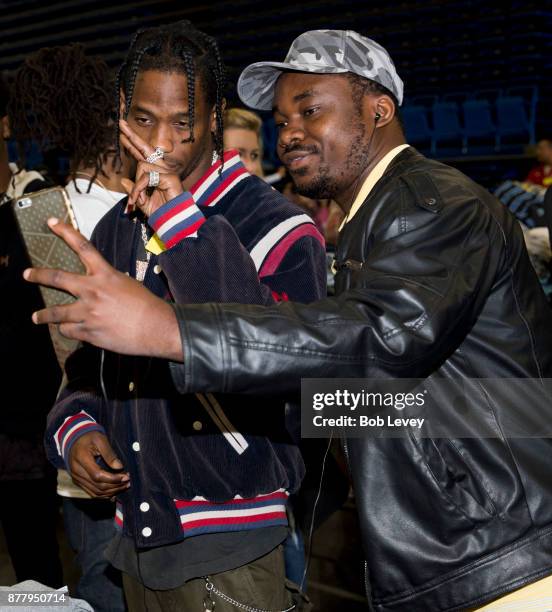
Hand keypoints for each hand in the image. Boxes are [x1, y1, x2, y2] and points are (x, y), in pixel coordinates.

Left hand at [23, 218, 182, 359]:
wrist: (156, 328)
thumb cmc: (147, 306)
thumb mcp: (128, 285)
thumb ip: (107, 284)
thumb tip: (95, 291)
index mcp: (105, 275)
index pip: (82, 247)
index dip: (65, 232)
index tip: (51, 222)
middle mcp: (93, 290)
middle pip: (57, 277)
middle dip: (38, 275)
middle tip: (27, 274)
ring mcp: (88, 312)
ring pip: (55, 312)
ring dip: (43, 315)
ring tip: (37, 317)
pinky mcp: (89, 331)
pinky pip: (68, 330)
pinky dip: (69, 330)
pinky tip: (72, 330)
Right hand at [69, 431, 129, 498]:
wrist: (75, 440)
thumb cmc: (89, 437)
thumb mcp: (100, 439)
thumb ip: (109, 454)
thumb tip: (119, 467)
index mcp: (81, 459)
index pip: (98, 476)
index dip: (113, 479)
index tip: (126, 476)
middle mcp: (77, 472)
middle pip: (97, 486)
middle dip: (115, 486)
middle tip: (128, 482)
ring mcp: (77, 478)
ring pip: (95, 492)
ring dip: (111, 492)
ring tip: (124, 486)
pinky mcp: (79, 481)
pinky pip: (92, 492)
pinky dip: (104, 494)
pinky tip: (115, 492)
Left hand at [119, 119, 182, 215]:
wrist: (173, 222)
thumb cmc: (161, 213)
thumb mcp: (142, 202)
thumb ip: (134, 192)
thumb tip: (123, 180)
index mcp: (156, 173)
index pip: (142, 155)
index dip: (132, 145)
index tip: (121, 134)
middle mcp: (162, 169)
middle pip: (145, 148)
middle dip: (132, 136)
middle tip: (121, 123)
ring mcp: (167, 172)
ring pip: (142, 167)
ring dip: (136, 186)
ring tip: (134, 201)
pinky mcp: (169, 177)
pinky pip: (146, 177)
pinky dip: (139, 189)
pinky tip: (138, 199)